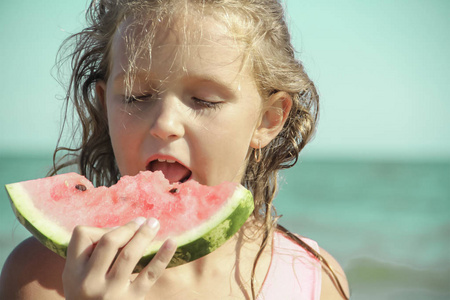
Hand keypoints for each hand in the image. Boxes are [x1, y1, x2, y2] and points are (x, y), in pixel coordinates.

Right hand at [62, 217, 176, 299]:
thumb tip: (125, 228)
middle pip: (109, 242)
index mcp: (73, 272)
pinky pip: (150, 274)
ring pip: (129, 254)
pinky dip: (162, 256)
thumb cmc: (90, 297)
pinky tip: (172, 242)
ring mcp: (111, 292)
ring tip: (154, 223)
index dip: (100, 228)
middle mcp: (89, 282)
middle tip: (141, 220)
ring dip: (144, 235)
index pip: (83, 235)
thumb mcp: (77, 278)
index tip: (114, 231)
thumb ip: (91, 255)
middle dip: (128, 228)